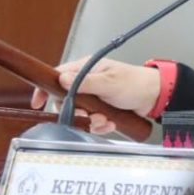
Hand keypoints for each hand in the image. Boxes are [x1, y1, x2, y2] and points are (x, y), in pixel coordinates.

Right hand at [28, 57, 162, 135]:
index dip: (45, 88)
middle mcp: (87, 82)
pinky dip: (100, 126)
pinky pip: (91, 121)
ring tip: (105, 120)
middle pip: (66, 100)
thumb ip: (86, 82)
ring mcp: (94, 97)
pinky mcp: (101, 109)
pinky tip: (111, 124)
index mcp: (86, 69)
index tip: (38, 102)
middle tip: (87, 116)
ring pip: (79, 114)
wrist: (155, 97)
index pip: (57, 75)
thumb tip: (62, 80)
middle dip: (76, 112)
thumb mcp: (110, 82)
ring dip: (91, 121)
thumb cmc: (136, 82)